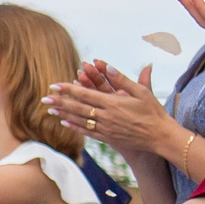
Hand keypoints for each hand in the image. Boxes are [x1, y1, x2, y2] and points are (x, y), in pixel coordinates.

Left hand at [43, 60, 175, 154]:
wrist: (160, 137)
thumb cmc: (153, 112)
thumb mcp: (141, 92)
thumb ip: (122, 79)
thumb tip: (107, 65)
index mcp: (113, 103)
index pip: (85, 94)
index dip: (68, 90)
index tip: (54, 85)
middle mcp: (107, 117)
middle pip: (78, 108)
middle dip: (60, 102)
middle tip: (44, 99)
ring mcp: (106, 129)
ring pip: (80, 121)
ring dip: (64, 115)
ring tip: (49, 110)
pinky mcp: (109, 138)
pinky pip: (88, 132)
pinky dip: (75, 127)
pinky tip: (65, 123)